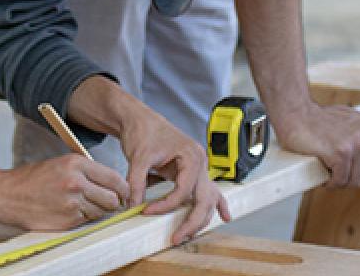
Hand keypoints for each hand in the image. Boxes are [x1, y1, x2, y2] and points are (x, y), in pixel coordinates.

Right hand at [0, 154, 129, 229]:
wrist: (8, 195)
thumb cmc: (33, 179)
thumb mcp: (62, 163)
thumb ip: (87, 171)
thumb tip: (111, 182)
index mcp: (77, 164)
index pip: (114, 177)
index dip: (122, 187)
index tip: (124, 191)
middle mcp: (77, 182)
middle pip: (112, 198)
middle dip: (113, 201)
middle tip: (108, 201)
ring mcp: (72, 203)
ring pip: (101, 211)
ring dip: (97, 211)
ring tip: (82, 204)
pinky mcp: (67, 220)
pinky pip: (86, 221)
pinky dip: (83, 218)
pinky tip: (70, 210)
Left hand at [119, 111, 230, 244]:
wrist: (140, 119)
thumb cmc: (143, 131)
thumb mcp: (138, 157)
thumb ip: (137, 182)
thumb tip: (134, 205)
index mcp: (192, 156)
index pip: (184, 190)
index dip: (166, 205)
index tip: (147, 211)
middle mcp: (200, 163)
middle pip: (204, 199)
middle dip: (192, 222)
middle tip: (176, 238)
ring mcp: (198, 168)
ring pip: (208, 198)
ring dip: (201, 218)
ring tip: (187, 235)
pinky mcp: (191, 172)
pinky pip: (207, 191)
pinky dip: (216, 204)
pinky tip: (225, 216)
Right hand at [274, 103, 359, 187]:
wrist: (295, 112)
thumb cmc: (317, 117)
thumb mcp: (347, 116)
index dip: (355, 169)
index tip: (340, 167)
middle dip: (348, 178)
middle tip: (332, 174)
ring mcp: (355, 145)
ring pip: (354, 180)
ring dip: (340, 183)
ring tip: (328, 176)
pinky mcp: (340, 154)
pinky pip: (340, 180)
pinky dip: (331, 183)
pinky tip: (324, 178)